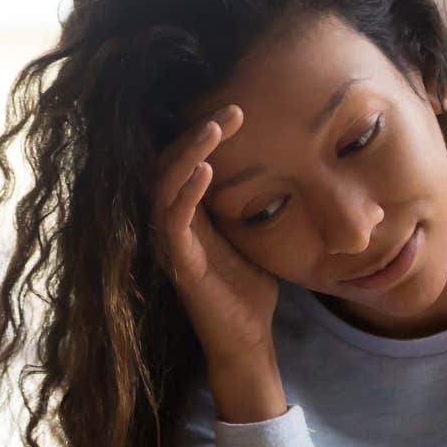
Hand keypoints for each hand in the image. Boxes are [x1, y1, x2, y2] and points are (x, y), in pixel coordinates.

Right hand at [150, 106, 281, 398]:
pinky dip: (186, 192)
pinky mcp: (178, 263)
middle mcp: (174, 222)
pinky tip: (205, 170)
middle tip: (231, 108)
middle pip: (169, 163)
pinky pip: (172, 221)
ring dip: (189, 153)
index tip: (238, 109)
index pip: (185, 161)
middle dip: (197, 132)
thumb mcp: (254, 233)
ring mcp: (172, 242)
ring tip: (214, 127)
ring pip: (165, 185)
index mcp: (190, 213)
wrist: (247, 338)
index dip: (204, 133)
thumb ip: (252, 201)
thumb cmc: (249, 289)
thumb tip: (280, 163)